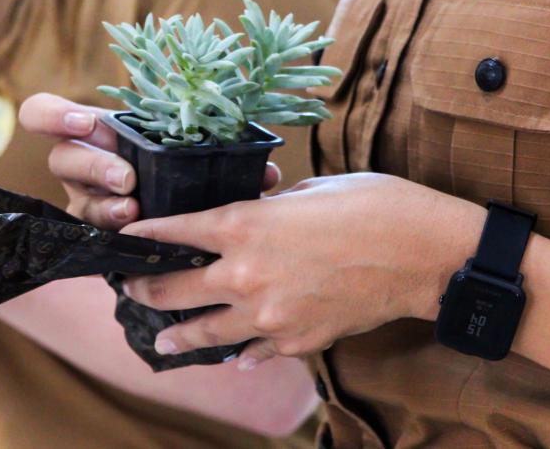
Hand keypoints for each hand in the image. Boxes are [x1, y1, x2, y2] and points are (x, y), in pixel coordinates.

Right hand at [19, 93, 280, 228]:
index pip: (45, 115)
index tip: (88, 123)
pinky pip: (97, 242)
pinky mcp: (100, 241)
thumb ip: (222, 154)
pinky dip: (122, 240)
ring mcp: (89, 207)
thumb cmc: (187, 176)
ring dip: (106, 208)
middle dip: (94, 166)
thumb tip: (268, 174)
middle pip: (61, 160)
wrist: (184, 230)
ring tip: (134, 212)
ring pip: (77, 206)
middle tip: (128, 179)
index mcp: (99, 135)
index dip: (55, 117)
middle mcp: (85, 170)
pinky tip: (142, 243)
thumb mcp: (196, 154)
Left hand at [120, 174, 485, 369]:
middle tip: (131, 290)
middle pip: (176, 289)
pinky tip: (233, 358)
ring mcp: (269, 315)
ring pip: (206, 332)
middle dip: (147, 289)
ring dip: (179, 337)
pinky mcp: (297, 341)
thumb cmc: (374, 206)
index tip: (125, 242)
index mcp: (243, 227)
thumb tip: (258, 215)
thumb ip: (271, 209)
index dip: (144, 237)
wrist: (424, 253)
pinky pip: (256, 352)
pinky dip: (242, 354)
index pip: (175, 233)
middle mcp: (245, 275)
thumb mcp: (311, 190)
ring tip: (162, 343)